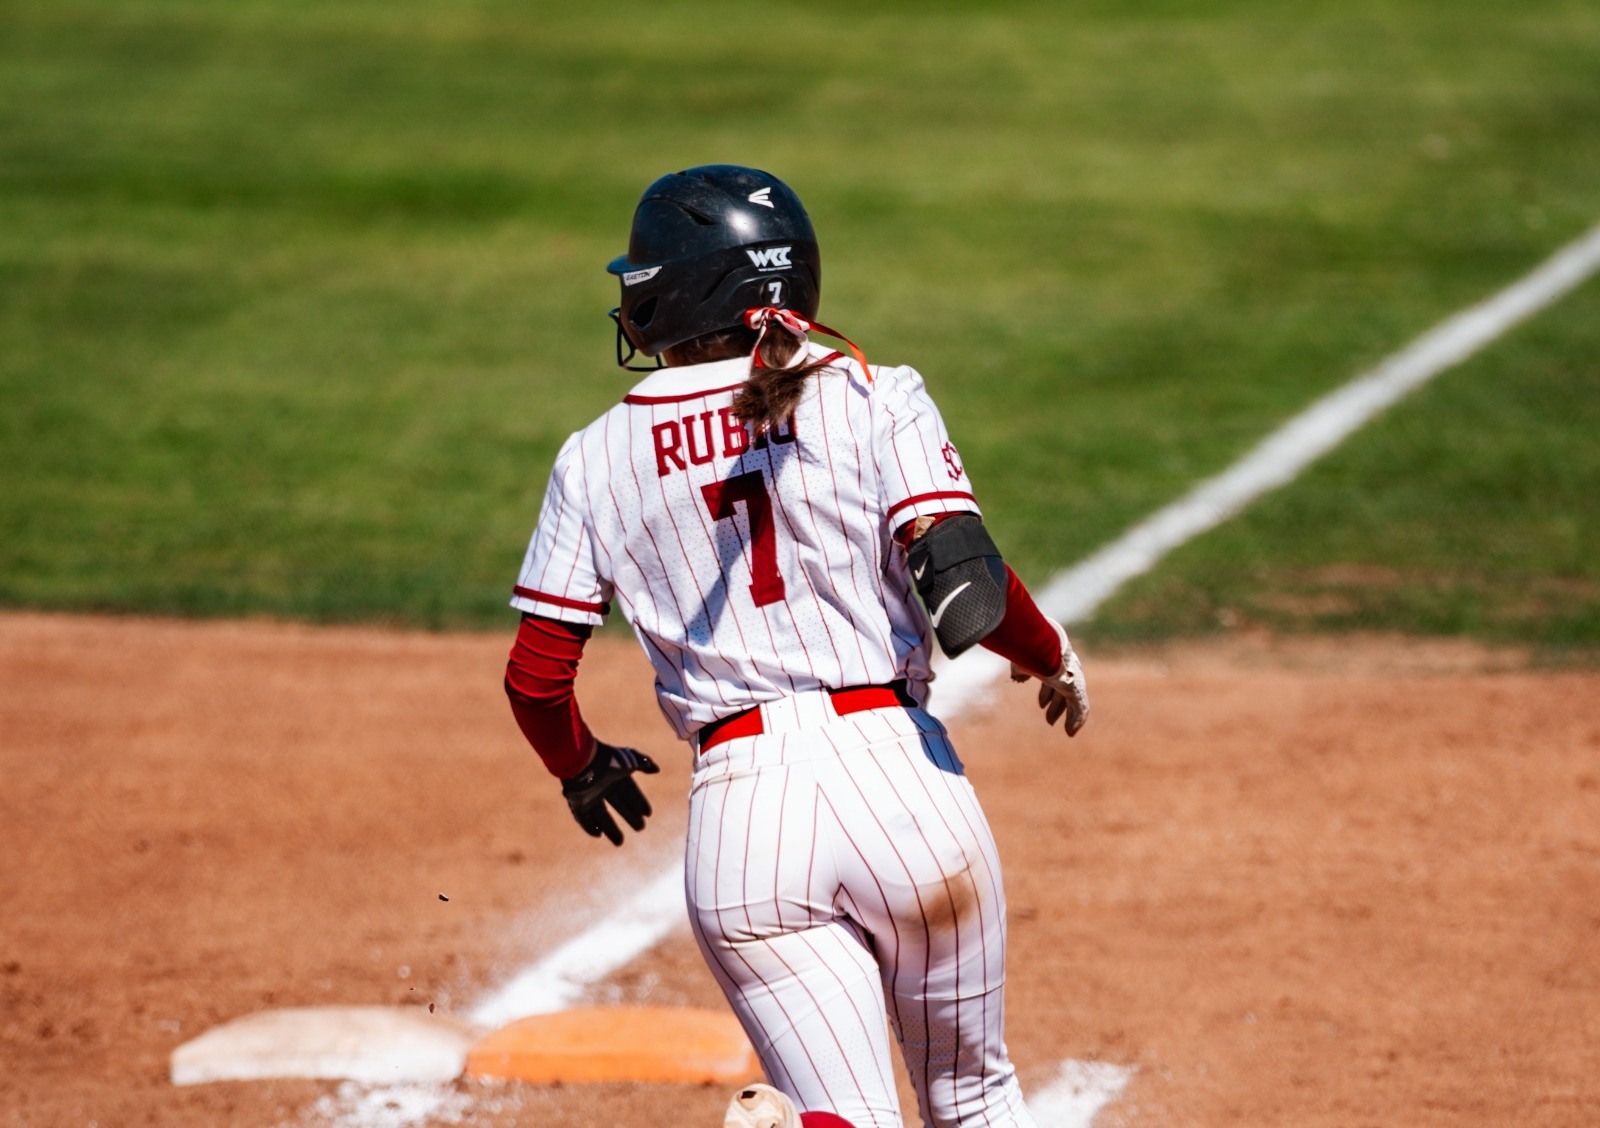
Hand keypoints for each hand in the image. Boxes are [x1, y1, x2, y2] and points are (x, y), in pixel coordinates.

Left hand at [560, 741, 659, 845]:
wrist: (582, 760)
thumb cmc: (607, 759)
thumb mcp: (630, 760)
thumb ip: (644, 762)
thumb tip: (656, 769)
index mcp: (615, 776)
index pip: (630, 791)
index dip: (639, 802)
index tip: (648, 814)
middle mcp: (602, 786)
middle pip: (618, 805)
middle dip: (629, 816)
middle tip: (641, 828)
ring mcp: (589, 795)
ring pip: (601, 816)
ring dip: (610, 829)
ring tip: (620, 843)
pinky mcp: (576, 802)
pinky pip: (582, 818)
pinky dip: (589, 827)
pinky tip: (599, 835)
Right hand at [1009, 621, 1089, 736]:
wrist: (1041, 650)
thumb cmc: (1030, 653)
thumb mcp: (1021, 663)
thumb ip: (1021, 670)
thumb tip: (1018, 677)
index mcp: (1054, 665)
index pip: (1052, 682)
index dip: (1046, 694)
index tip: (1041, 705)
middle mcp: (1066, 673)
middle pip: (1062, 694)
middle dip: (1056, 707)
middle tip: (1050, 721)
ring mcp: (1073, 682)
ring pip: (1072, 703)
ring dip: (1063, 715)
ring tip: (1055, 726)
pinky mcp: (1077, 691)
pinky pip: (1080, 709)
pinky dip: (1076, 721)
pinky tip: (1070, 732)